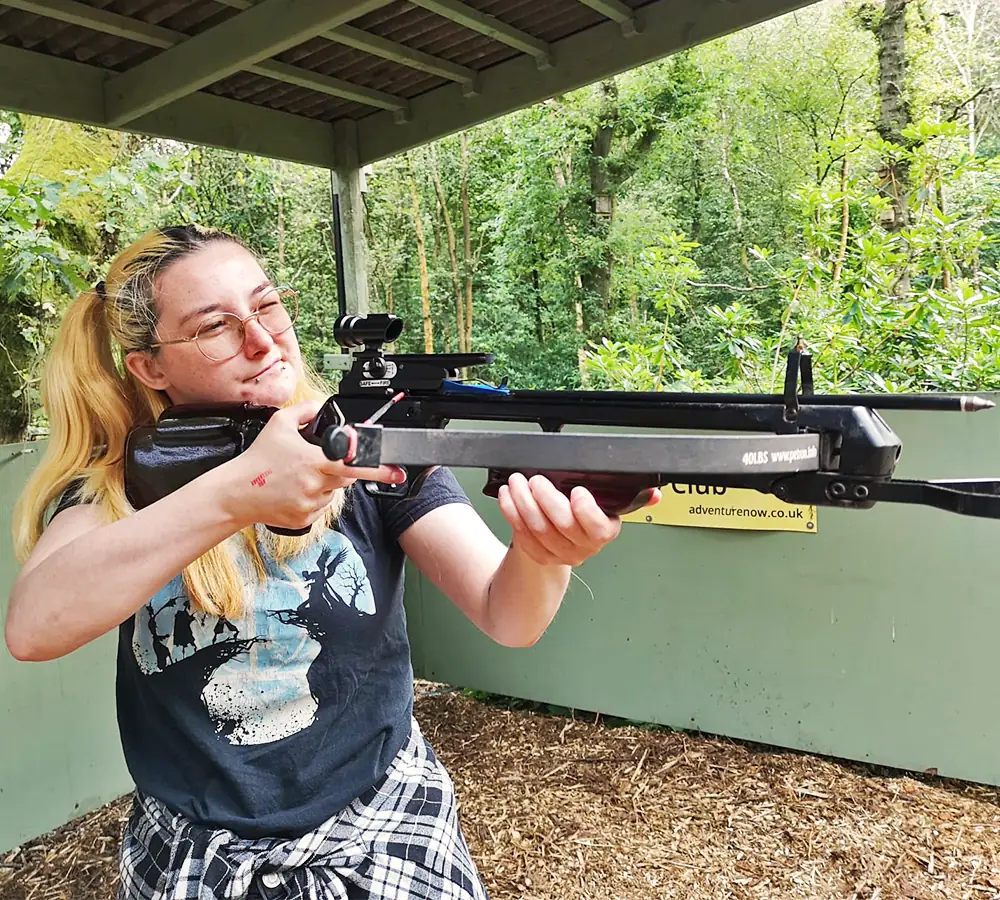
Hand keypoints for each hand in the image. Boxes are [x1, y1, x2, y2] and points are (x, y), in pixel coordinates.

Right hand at [221, 400, 405, 530]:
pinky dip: (314, 499)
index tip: (396, 471)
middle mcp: (316, 485)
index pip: (356, 465)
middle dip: (341, 469)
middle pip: (347, 478)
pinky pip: (321, 508)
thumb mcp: (279, 424)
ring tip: (300, 477)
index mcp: (315, 462)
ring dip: (326, 484)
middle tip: (322, 463)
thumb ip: (305, 410)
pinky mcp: (304, 519)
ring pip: (334, 493)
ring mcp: (311, 504)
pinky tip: (295, 491)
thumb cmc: (258, 460)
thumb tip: (320, 405)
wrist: (236, 492)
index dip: (379, 469)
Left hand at [496, 473, 660, 567]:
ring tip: (517, 482)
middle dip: (545, 497)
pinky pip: (522, 534)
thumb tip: (655, 493)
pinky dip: (511, 513)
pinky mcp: (539, 555)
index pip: (597, 527)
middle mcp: (583, 547)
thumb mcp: (607, 504)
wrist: (564, 542)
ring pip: (538, 528)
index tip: (576, 491)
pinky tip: (507, 498)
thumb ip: (628, 496)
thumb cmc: (584, 517)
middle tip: (535, 479)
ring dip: (523, 502)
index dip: (586, 509)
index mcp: (604, 531)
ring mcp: (559, 553)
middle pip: (561, 524)